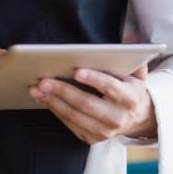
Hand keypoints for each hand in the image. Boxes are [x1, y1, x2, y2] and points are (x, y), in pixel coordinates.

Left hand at [29, 65, 156, 143]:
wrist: (135, 118)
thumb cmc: (129, 88)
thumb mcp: (137, 72)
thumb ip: (133, 55)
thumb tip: (130, 35)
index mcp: (130, 99)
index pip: (111, 88)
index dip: (94, 79)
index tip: (76, 70)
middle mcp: (118, 118)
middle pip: (86, 104)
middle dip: (63, 91)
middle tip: (43, 80)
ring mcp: (104, 132)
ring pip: (74, 116)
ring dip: (52, 101)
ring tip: (35, 88)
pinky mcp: (91, 138)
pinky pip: (69, 124)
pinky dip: (54, 110)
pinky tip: (42, 98)